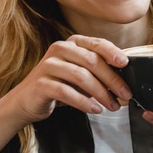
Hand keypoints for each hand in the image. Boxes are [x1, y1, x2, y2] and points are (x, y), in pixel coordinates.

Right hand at [5, 35, 132, 125]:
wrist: (26, 101)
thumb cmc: (59, 86)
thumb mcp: (81, 75)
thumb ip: (99, 71)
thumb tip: (126, 80)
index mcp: (72, 43)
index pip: (97, 44)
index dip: (113, 52)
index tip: (126, 64)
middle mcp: (59, 49)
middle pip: (92, 61)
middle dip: (112, 79)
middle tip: (125, 94)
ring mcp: (48, 65)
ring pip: (81, 76)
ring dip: (101, 93)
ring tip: (112, 106)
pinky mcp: (41, 83)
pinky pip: (67, 92)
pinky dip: (84, 102)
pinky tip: (95, 109)